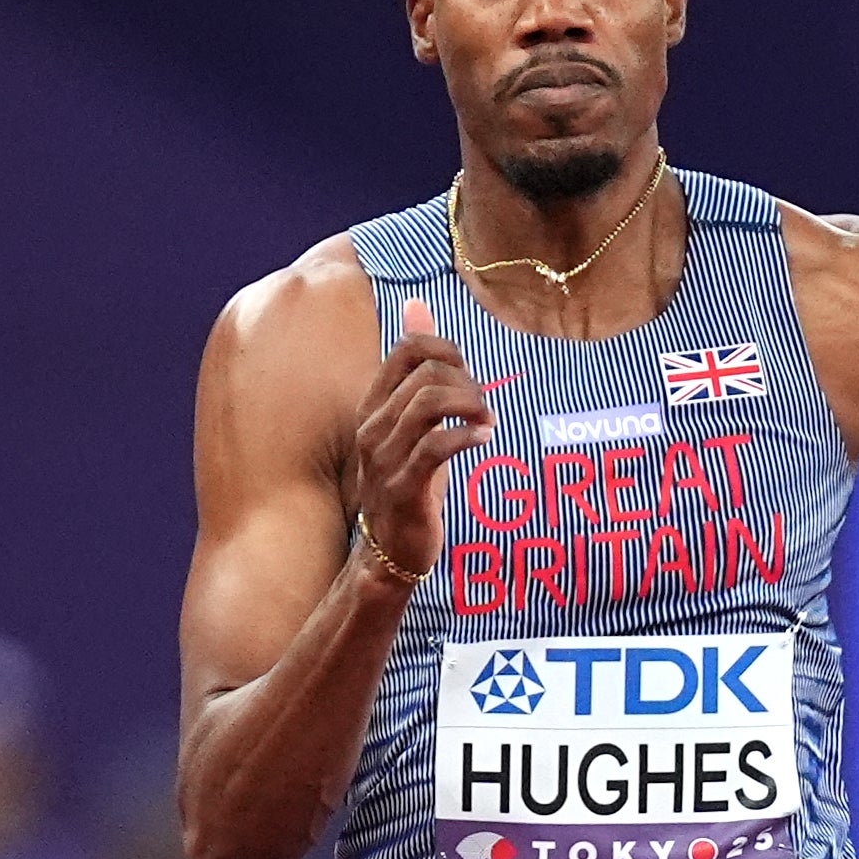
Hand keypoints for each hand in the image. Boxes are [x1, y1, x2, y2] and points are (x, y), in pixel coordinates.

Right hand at [345, 294, 493, 581]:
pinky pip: (436, 446)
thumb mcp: (410, 422)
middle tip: (484, 409)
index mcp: (373, 405)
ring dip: (471, 407)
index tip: (468, 375)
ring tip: (485, 424)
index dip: (447, 350)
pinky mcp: (404, 487)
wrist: (389, 552)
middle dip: (468, 383)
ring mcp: (385, 458)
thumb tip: (417, 305)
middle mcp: (373, 427)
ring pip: (430, 403)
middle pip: (427, 373)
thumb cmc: (408, 482)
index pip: (407, 348)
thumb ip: (415, 368)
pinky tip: (483, 441)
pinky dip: (467, 437)